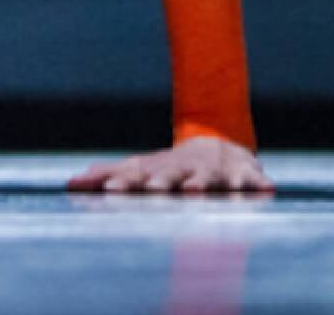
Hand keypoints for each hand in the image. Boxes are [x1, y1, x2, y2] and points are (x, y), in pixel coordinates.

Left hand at [69, 135, 273, 195]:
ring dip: (203, 185)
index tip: (110, 191)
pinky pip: (252, 181)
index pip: (137, 176)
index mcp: (159, 171)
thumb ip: (107, 175)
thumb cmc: (170, 167)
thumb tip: (69, 181)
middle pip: (171, 176)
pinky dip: (257, 185)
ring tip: (195, 192)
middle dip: (162, 183)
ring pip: (209, 179)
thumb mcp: (140, 169)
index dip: (124, 183)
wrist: (217, 142)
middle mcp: (185, 170)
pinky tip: (264, 190)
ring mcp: (214, 172)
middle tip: (154, 189)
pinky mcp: (242, 175)